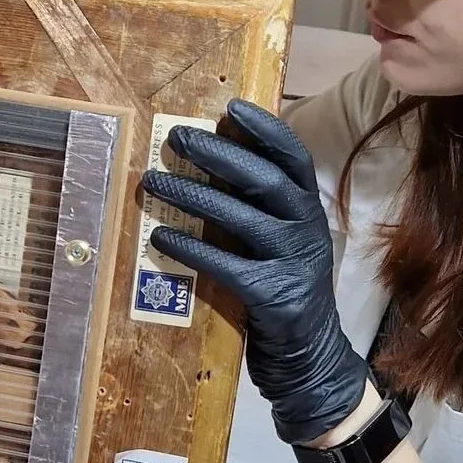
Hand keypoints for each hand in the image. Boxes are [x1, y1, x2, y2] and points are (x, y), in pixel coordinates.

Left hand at [140, 99, 370, 443]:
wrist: (309, 355)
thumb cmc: (283, 289)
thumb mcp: (281, 241)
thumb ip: (258, 208)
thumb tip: (210, 163)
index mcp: (308, 209)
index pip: (293, 157)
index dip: (264, 129)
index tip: (230, 107)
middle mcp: (306, 229)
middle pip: (264, 179)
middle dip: (219, 154)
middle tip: (177, 138)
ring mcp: (293, 263)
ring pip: (242, 217)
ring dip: (193, 195)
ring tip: (153, 182)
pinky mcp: (273, 297)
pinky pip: (226, 266)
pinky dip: (191, 249)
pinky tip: (160, 238)